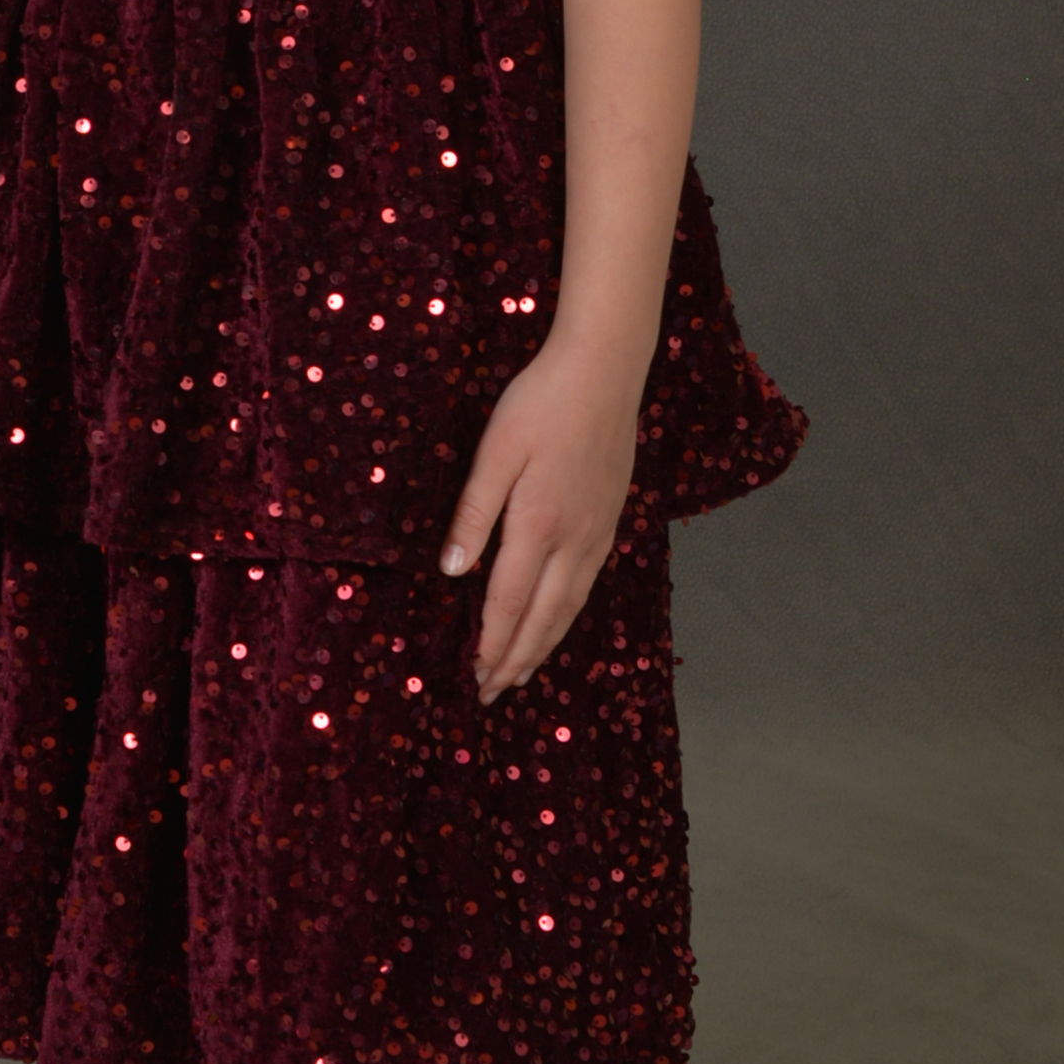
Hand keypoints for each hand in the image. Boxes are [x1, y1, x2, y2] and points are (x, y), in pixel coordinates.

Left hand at [438, 332, 643, 704]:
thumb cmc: (540, 403)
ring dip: (544, 644)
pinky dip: (568, 615)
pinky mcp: (610, 519)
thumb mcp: (495, 451)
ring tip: (522, 672)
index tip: (474, 675)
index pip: (511, 601)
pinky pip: (587, 584)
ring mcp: (597, 532)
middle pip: (544, 617)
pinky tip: (558, 620)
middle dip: (516, 659)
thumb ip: (474, 513)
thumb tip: (452, 572)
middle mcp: (574, 539)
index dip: (492, 643)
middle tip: (492, 693)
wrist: (604, 370)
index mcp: (538, 524)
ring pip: (570, 606)